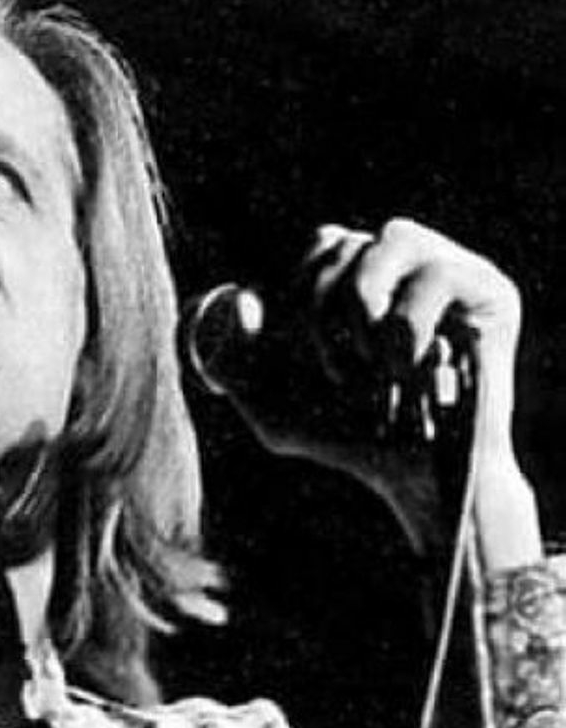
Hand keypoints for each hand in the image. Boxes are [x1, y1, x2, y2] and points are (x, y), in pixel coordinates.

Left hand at [211, 218, 537, 562]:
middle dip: (321, 313)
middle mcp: (409, 264)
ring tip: (378, 374)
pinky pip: (437, 275)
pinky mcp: (490, 292)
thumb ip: (237, 363)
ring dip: (364, 318)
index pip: (321, 244)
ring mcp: (453, 270)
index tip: (299, 352)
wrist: (422, 485)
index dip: (299, 290)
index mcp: (364, 276)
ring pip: (388, 242)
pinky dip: (409, 329)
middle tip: (341, 379)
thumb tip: (240, 301)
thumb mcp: (276, 413)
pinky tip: (417, 372)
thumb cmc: (357, 443)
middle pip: (343, 243)